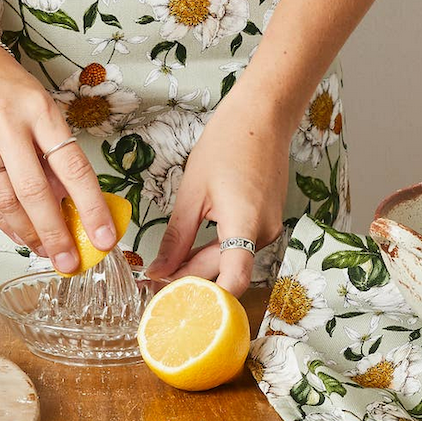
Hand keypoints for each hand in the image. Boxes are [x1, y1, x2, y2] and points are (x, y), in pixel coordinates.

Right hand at [0, 43, 114, 271]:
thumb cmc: (1, 81)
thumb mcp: (36, 104)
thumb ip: (49, 149)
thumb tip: (68, 199)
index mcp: (40, 110)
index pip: (73, 166)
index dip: (91, 206)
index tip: (105, 237)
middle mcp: (9, 125)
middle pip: (36, 191)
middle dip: (55, 233)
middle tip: (69, 262)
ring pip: (5, 199)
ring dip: (27, 232)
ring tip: (43, 250)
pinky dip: (1, 218)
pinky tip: (16, 232)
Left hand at [145, 82, 291, 295]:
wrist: (262, 116)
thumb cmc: (227, 144)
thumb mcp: (192, 192)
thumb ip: (177, 237)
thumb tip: (158, 271)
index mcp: (246, 224)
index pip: (234, 281)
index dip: (205, 300)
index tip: (173, 303)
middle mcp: (264, 233)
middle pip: (225, 272)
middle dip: (190, 283)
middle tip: (152, 287)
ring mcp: (269, 228)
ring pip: (231, 260)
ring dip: (201, 267)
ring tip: (165, 270)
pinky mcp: (267, 221)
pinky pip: (239, 246)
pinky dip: (215, 252)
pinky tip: (189, 251)